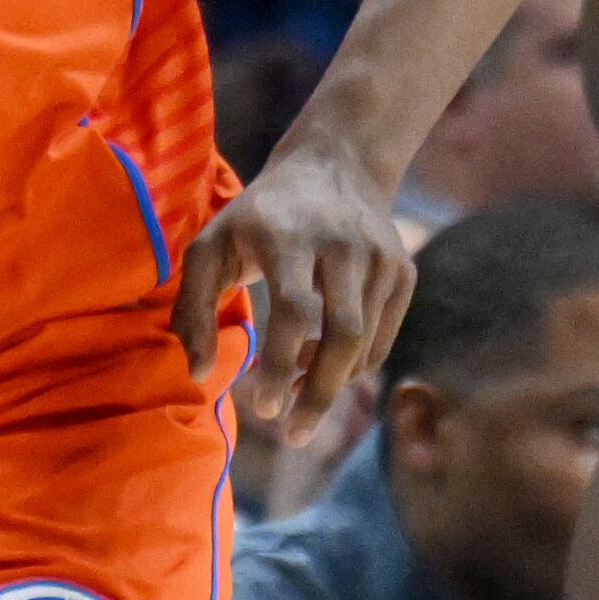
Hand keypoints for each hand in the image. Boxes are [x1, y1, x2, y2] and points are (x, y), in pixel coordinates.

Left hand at [173, 140, 411, 444]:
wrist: (334, 164)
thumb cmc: (259, 217)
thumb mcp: (212, 246)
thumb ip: (195, 309)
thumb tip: (199, 376)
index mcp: (289, 234)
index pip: (295, 311)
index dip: (282, 365)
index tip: (264, 410)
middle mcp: (343, 242)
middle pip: (342, 334)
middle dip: (319, 393)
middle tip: (293, 435)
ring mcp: (380, 256)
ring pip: (365, 342)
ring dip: (332, 382)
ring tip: (299, 394)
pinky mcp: (402, 269)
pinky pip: (382, 338)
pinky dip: (354, 365)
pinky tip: (323, 363)